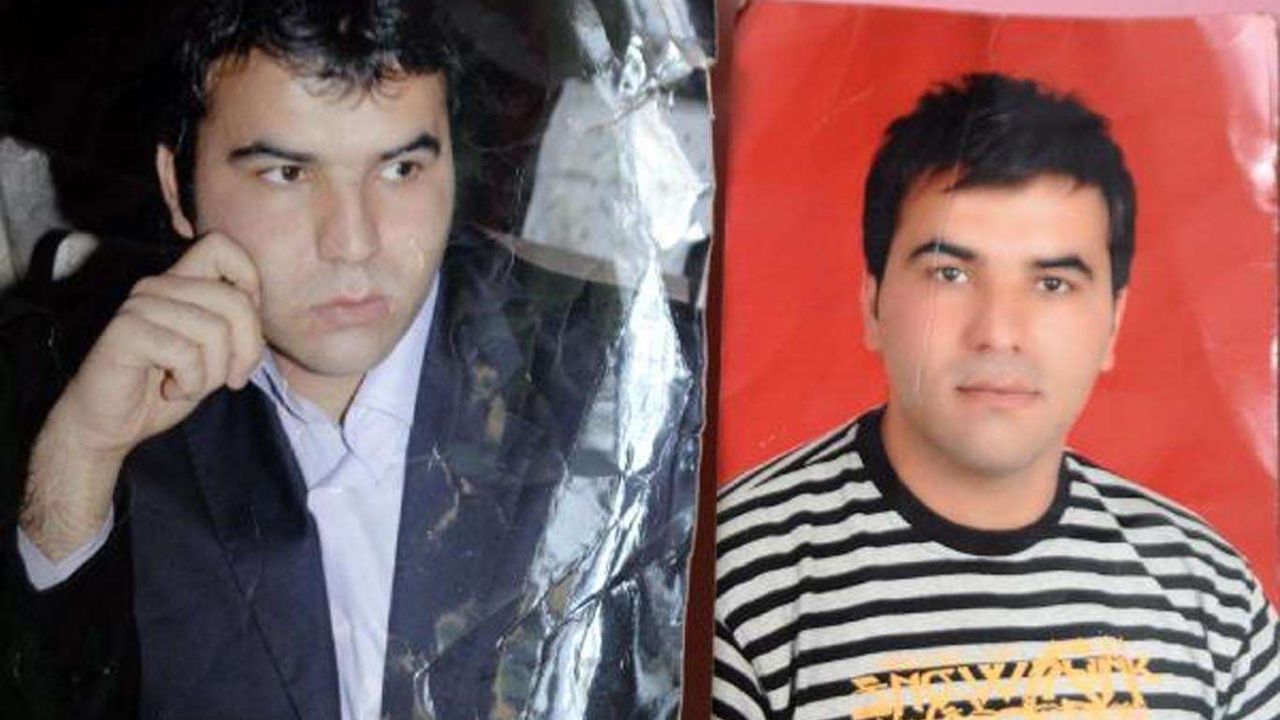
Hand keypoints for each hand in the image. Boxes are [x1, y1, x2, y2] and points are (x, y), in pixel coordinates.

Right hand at [21, 232, 264, 559]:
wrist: (110, 425)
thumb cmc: (167, 387)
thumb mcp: (216, 354)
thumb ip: (235, 325)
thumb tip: (257, 309)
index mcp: (180, 282)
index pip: (222, 246)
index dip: (249, 280)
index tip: (246, 326)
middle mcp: (158, 286)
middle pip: (234, 299)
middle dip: (247, 349)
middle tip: (232, 378)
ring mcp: (140, 305)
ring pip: (215, 330)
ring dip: (213, 373)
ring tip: (190, 384)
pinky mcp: (126, 330)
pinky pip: (186, 353)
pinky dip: (191, 383)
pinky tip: (171, 389)